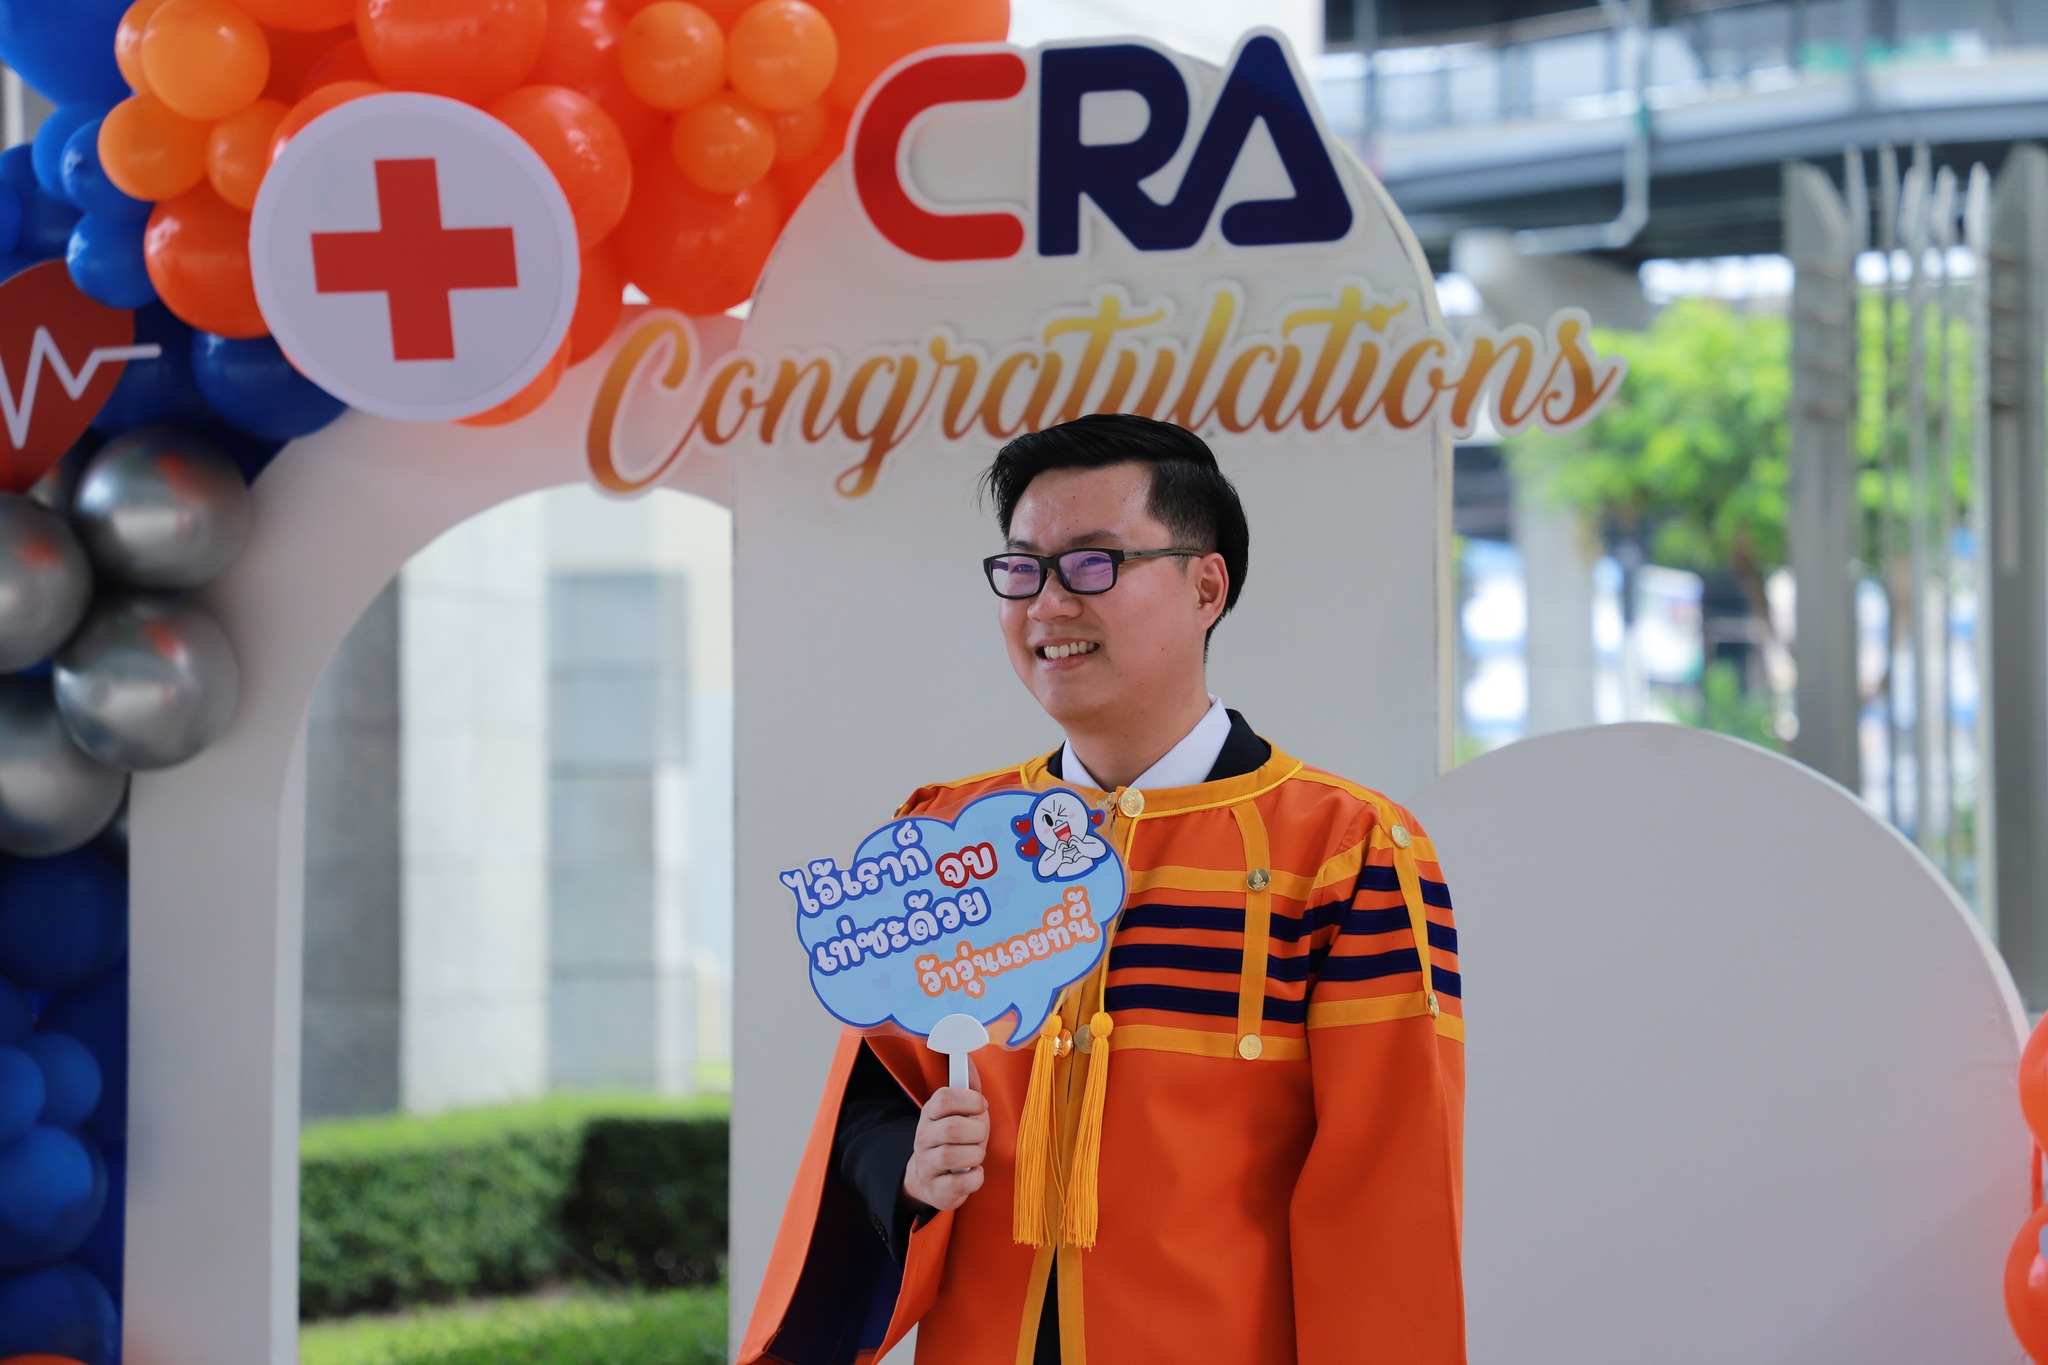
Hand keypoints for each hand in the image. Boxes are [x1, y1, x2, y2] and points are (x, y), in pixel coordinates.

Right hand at [901, 1085, 988, 1211]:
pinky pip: (960, 1182)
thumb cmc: (954, 1140)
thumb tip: (968, 1058)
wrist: (930, 1178)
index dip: (970, 1100)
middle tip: (981, 1135)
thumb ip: (967, 1088)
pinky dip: (976, 1177)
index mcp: (930, 1113)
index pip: (944, 1097)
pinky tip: (974, 1172)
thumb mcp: (959, 1112)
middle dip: (977, 1131)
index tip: (981, 1106)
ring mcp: (927, 1165)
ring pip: (953, 1155)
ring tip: (976, 1154)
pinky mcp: (936, 1189)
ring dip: (976, 1154)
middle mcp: (923, 1138)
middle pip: (952, 1128)